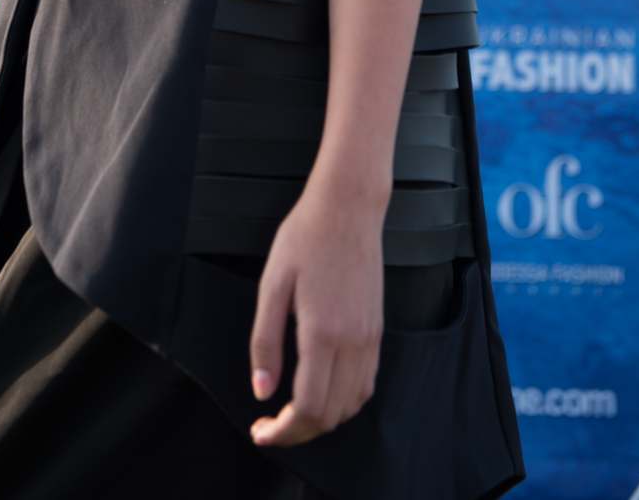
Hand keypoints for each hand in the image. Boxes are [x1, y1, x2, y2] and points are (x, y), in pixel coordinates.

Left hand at [247, 172, 385, 447]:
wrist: (348, 207)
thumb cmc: (306, 238)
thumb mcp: (272, 284)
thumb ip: (265, 342)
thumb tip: (262, 391)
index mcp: (322, 332)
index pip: (308, 408)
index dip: (283, 432)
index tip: (260, 432)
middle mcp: (352, 342)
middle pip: (330, 415)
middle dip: (298, 432)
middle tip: (269, 425)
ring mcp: (370, 337)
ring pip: (352, 405)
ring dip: (322, 419)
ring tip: (292, 411)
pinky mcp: (378, 330)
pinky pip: (366, 384)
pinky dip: (344, 402)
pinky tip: (322, 390)